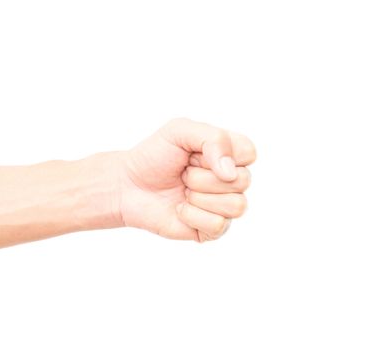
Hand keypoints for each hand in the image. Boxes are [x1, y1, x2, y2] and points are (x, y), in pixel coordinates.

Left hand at [117, 118, 255, 241]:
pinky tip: (179, 208)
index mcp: (227, 154)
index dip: (222, 154)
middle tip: (183, 173)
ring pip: (236, 206)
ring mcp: (221, 206)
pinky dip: (193, 216)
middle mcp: (229, 181)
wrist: (127, 185)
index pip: (249, 153)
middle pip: (242, 181)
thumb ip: (213, 138)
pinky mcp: (210, 229)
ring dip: (200, 197)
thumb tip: (230, 172)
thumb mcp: (179, 131)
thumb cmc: (153, 156)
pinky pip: (218, 225)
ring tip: (182, 191)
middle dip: (203, 176)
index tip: (194, 153)